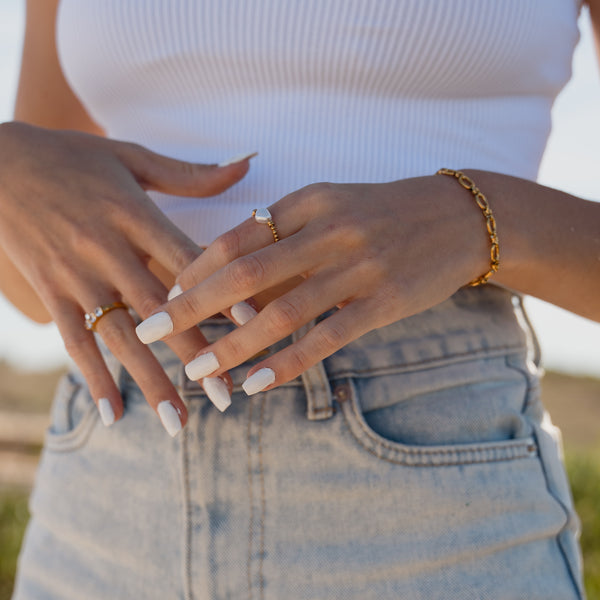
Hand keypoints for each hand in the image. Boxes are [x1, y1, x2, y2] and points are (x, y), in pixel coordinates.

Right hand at [0, 121, 252, 432]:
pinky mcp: (50, 291)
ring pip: (120, 336)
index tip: (254, 326)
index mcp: (134, 214)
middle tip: (227, 396)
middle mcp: (107, 249)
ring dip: (150, 381)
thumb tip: (249, 164)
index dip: (221, 292)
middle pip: (160, 309)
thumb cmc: (75, 158)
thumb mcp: (132, 156)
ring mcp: (76, 275)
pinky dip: (93, 378)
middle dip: (195, 354)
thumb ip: (191, 174)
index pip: (186, 260)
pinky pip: (74, 341)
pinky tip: (113, 415)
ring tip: (179, 423)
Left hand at [135, 176, 489, 393]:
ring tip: (197, 372)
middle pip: (245, 275)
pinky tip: (256, 385)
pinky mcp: (385, 302)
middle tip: (150, 334)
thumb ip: (286, 237)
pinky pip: (325, 339)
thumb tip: (233, 277)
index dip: (193, 270)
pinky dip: (286, 363)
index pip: (235, 239)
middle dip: (190, 308)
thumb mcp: (332, 206)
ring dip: (232, 346)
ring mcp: (358, 267)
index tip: (163, 296)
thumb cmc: (384, 213)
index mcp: (308, 201)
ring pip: (281, 313)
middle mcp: (328, 230)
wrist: (459, 217)